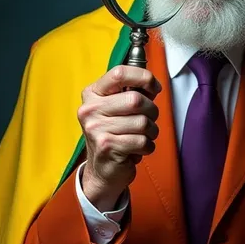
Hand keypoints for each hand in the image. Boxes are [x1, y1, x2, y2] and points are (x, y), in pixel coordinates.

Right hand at [78, 65, 161, 211]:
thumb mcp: (118, 109)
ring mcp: (96, 128)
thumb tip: (152, 83)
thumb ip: (133, 92)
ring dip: (151, 132)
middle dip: (152, 111)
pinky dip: (147, 147)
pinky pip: (142, 141)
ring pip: (142, 122)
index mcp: (92, 94)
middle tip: (149, 120)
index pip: (119, 73)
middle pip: (136, 100)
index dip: (143, 77)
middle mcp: (90, 109)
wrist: (102, 170)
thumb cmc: (115, 135)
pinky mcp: (106, 147)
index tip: (154, 88)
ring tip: (142, 137)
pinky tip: (138, 149)